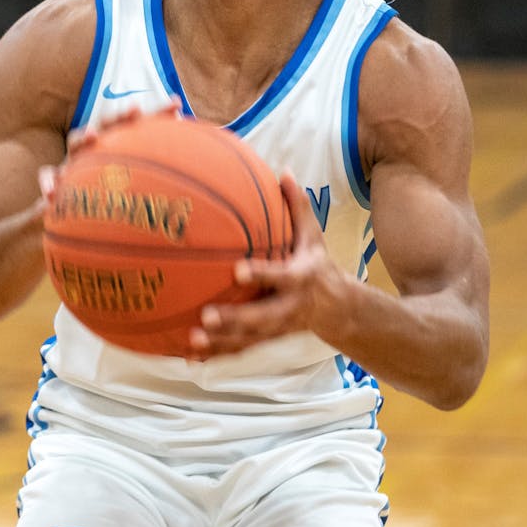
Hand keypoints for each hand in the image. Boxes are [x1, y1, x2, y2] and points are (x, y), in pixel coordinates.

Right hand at [37, 99, 183, 200]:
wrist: (72, 219)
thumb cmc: (111, 205)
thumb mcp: (137, 194)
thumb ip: (162, 185)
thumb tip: (197, 176)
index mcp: (117, 148)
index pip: (138, 126)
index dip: (158, 113)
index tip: (177, 103)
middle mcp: (96, 150)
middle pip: (107, 124)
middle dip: (120, 117)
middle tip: (135, 110)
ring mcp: (73, 162)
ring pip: (75, 142)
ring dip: (84, 137)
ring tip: (93, 136)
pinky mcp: (55, 180)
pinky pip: (47, 175)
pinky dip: (48, 180)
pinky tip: (52, 192)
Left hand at [188, 173, 346, 356]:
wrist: (338, 308)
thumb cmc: (315, 263)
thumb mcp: (313, 236)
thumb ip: (297, 206)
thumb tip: (282, 171)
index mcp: (300, 278)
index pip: (280, 276)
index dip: (262, 274)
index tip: (238, 271)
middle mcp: (288, 307)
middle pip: (261, 317)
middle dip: (235, 320)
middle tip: (207, 317)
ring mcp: (276, 328)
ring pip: (248, 339)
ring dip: (220, 343)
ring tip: (192, 340)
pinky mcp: (265, 340)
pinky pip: (239, 350)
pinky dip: (216, 355)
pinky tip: (189, 356)